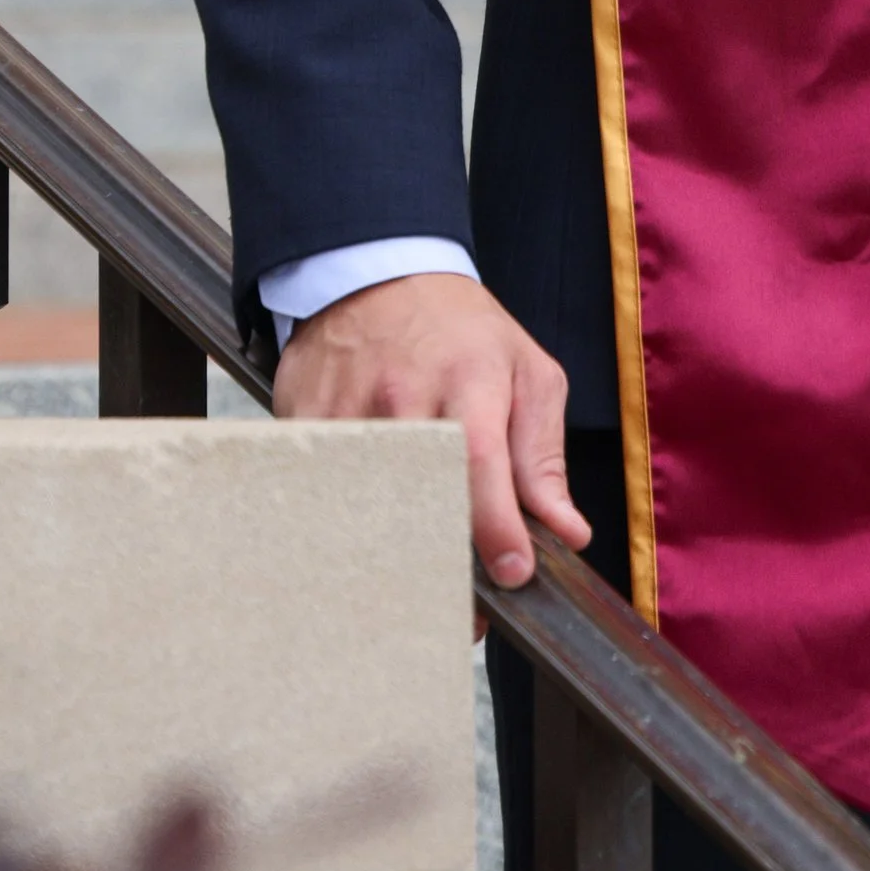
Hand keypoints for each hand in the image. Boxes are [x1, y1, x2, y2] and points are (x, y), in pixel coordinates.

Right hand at [272, 271, 592, 588]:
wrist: (377, 275)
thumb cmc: (463, 332)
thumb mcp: (527, 372)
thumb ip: (544, 454)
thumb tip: (566, 531)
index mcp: (469, 380)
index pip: (482, 464)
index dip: (496, 528)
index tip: (511, 573)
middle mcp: (404, 396)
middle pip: (419, 496)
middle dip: (443, 554)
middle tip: (463, 595)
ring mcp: (347, 409)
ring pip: (366, 503)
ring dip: (390, 544)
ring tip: (415, 565)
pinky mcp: (303, 420)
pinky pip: (323, 489)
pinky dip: (344, 517)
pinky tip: (365, 523)